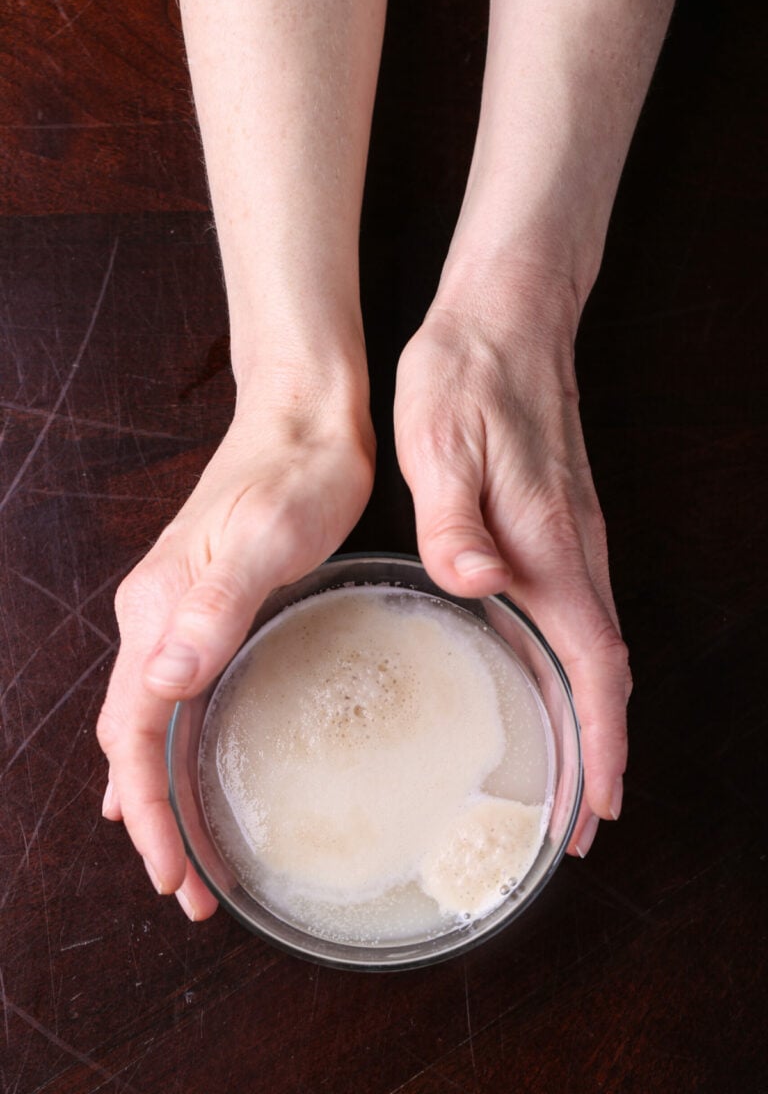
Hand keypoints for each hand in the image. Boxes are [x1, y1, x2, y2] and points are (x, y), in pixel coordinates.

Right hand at [97, 386, 374, 917]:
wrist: (306, 417)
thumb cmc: (295, 473)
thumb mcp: (262, 538)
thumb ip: (213, 608)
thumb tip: (161, 684)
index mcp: (158, 609)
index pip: (132, 734)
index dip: (147, 810)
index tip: (172, 873)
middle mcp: (155, 617)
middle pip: (132, 739)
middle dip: (152, 819)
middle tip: (188, 889)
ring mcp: (178, 611)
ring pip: (149, 721)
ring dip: (160, 790)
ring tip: (184, 852)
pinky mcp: (209, 605)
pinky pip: (173, 693)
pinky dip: (171, 745)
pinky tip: (181, 764)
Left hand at [394, 266, 628, 856]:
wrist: (504, 317)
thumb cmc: (465, 378)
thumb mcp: (441, 443)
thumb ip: (455, 520)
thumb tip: (475, 584)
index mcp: (549, 545)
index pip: (592, 666)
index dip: (598, 742)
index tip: (595, 806)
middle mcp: (573, 551)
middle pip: (600, 673)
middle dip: (595, 752)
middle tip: (575, 825)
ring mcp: (569, 538)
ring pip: (590, 649)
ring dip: (585, 717)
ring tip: (562, 777)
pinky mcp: (553, 524)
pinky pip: (572, 616)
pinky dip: (569, 669)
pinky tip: (540, 682)